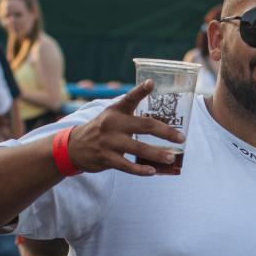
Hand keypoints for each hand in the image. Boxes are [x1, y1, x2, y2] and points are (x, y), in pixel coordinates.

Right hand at [66, 81, 183, 175]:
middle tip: (181, 138)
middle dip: (165, 132)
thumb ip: (131, 113)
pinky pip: (127, 166)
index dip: (141, 90)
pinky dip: (141, 170)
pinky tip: (152, 171)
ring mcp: (109, 141)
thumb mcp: (112, 115)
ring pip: (138, 148)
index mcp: (116, 111)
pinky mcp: (106, 158)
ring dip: (157, 154)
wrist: (74, 146)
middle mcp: (113, 124)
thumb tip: (160, 119)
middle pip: (144, 126)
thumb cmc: (101, 129)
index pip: (129, 98)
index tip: (152, 83)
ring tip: (171, 157)